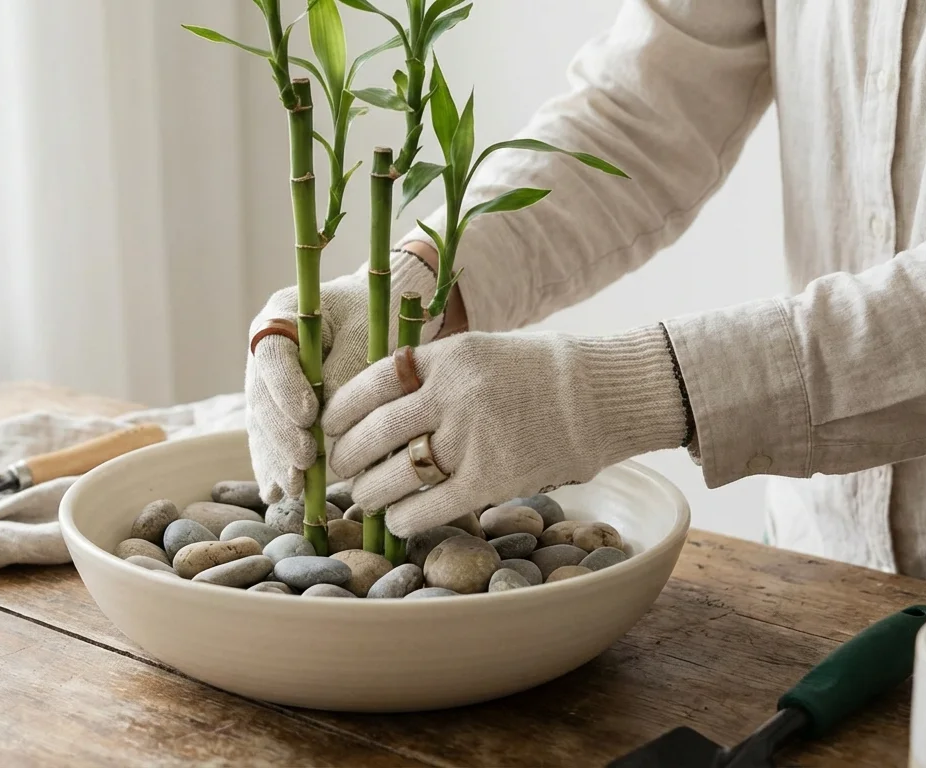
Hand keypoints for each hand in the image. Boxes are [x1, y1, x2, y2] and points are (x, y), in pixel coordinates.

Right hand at [247, 252, 439, 502]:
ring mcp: (266, 380)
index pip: (273, 356)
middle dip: (281, 435)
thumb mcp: (367, 330)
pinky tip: (276, 493)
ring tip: (292, 488)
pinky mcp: (276, 406)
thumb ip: (345, 368)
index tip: (308, 416)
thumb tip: (325, 416)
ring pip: (261, 424)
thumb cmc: (376, 313)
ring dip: (275, 458)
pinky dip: (273, 465)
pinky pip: (268, 437)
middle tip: (303, 463)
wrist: (378, 307)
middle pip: (261, 397)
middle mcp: (265, 350)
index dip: (285, 389)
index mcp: (281, 316)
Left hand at [321, 325, 687, 535]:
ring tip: (364, 498)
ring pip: (395, 474)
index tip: (325, 427)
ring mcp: (472, 437)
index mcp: (445, 356)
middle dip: (344, 457)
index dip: (338, 411)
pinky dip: (405, 518)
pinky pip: (431, 506)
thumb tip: (370, 409)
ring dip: (370, 492)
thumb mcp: (475, 353)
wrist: (600, 395)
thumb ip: (427, 374)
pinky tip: (396, 521)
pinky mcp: (492, 478)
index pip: (370, 383)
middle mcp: (453, 394)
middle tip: (336, 469)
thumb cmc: (534, 373)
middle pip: (374, 432)